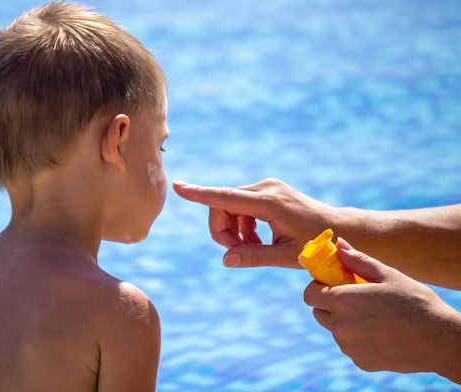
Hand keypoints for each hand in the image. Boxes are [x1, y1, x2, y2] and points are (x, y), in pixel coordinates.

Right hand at [172, 178, 337, 267]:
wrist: (340, 229)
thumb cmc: (316, 245)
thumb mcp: (286, 256)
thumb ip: (254, 256)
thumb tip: (225, 260)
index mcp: (270, 203)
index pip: (227, 197)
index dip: (200, 194)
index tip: (178, 187)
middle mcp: (266, 188)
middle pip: (223, 205)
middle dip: (222, 230)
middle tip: (235, 252)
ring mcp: (267, 187)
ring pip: (230, 206)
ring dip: (233, 229)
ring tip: (252, 248)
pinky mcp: (268, 190)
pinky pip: (241, 205)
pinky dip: (242, 224)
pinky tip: (256, 239)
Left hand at [303, 238, 460, 378]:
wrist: (440, 340)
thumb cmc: (415, 302)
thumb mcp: (387, 275)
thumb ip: (357, 260)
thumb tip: (339, 244)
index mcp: (342, 301)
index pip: (309, 295)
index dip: (317, 287)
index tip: (331, 284)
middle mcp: (340, 326)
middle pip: (318, 313)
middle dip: (329, 304)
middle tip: (352, 298)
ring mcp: (349, 347)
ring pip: (335, 330)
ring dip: (345, 322)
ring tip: (373, 315)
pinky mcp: (361, 361)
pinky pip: (350, 346)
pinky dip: (358, 339)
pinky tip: (381, 333)